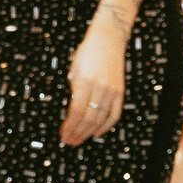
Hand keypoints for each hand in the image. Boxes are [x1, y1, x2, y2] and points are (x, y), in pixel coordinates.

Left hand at [63, 24, 125, 144]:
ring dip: (88, 132)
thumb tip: (71, 113)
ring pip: (100, 119)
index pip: (75, 111)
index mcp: (84, 81)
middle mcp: (99, 87)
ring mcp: (112, 91)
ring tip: (78, 141)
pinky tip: (96, 133)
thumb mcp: (74, 70)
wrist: (108, 40)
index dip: (69, 126)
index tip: (62, 134)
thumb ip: (74, 91)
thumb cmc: (87, 53)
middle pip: (88, 118)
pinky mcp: (120, 92)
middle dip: (77, 132)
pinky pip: (114, 114)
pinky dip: (106, 126)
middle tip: (69, 142)